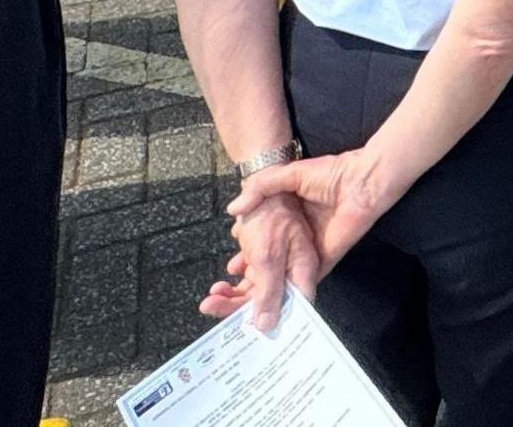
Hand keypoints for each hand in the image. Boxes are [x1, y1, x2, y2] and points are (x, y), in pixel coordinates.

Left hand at [201, 187, 327, 330]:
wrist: (265, 180)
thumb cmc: (271, 216)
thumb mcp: (266, 256)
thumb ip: (268, 292)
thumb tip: (265, 327)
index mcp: (302, 272)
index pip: (290, 308)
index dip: (270, 322)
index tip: (243, 332)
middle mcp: (293, 270)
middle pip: (268, 300)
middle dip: (236, 306)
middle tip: (210, 306)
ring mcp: (280, 261)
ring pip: (256, 288)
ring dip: (232, 292)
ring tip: (212, 293)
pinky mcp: (267, 253)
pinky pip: (253, 274)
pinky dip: (238, 276)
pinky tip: (226, 274)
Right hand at [218, 151, 393, 322]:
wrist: (360, 180)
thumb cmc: (329, 175)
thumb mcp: (288, 176)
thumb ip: (259, 189)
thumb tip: (232, 209)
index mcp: (285, 224)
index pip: (259, 251)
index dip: (242, 263)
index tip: (226, 275)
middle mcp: (294, 243)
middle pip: (266, 273)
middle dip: (242, 287)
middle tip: (218, 299)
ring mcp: (308, 255)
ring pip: (280, 283)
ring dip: (258, 296)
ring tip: (235, 305)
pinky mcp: (322, 262)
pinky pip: (302, 285)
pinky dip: (286, 296)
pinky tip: (266, 306)